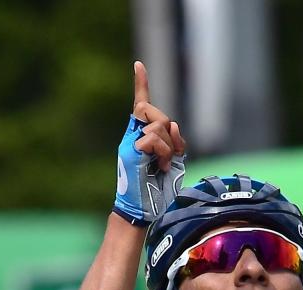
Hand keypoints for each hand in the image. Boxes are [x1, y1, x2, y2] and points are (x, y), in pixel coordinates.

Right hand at [113, 61, 186, 225]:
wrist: (142, 211)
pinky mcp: (130, 152)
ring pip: (157, 125)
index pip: (141, 105)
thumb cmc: (157, 190)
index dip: (141, 85)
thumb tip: (172, 125)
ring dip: (168, 146)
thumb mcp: (171, 160)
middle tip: (169, 152)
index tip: (139, 65)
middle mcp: (132, 137)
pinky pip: (153, 139)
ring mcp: (129, 144)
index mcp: (140, 137)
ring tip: (164, 164)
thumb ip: (173, 141)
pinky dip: (163, 152)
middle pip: (152, 110)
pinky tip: (160, 166)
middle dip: (167, 127)